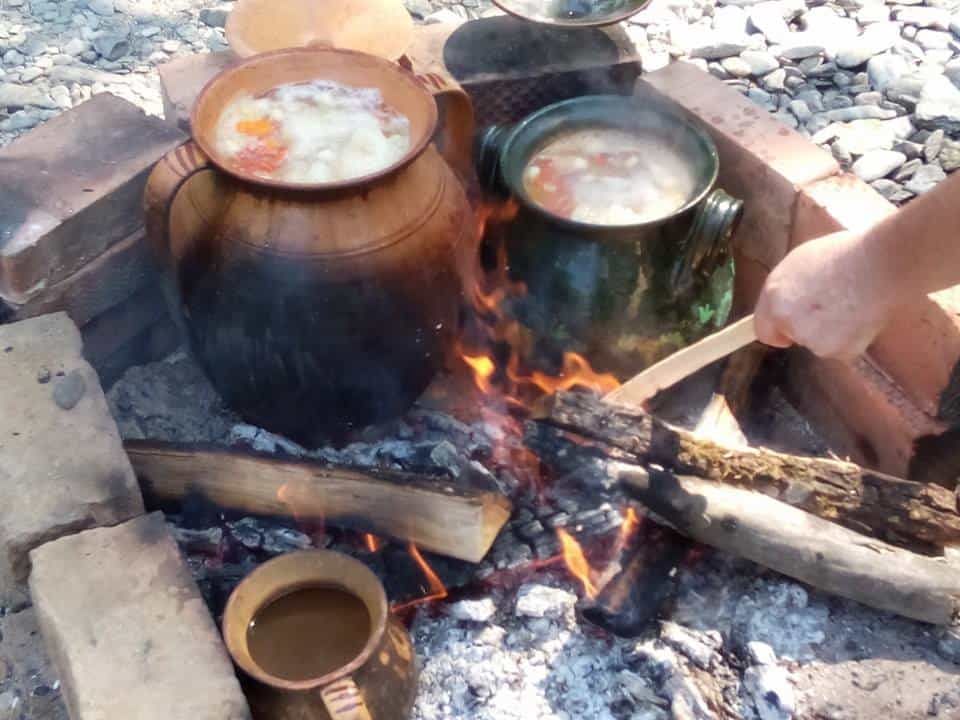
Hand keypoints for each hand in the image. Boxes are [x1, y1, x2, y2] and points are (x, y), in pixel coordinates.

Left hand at [753, 231, 894, 360]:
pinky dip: (853, 337)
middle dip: (809, 327)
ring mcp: (813, 339)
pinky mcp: (839, 351)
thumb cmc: (844, 253)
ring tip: (851, 305)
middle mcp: (788, 321)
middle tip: (832, 306)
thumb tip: (787, 300)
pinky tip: (863, 316)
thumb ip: (788, 288)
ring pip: (820, 343)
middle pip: (795, 335)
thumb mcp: (801, 262)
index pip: (763, 330)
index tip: (786, 331)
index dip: (777, 330)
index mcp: (774, 297)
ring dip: (833, 331)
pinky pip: (843, 348)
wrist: (879, 263)